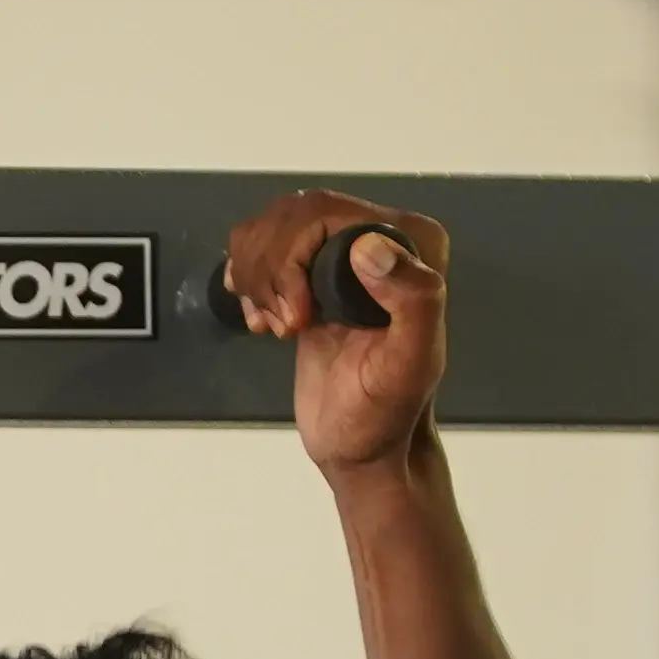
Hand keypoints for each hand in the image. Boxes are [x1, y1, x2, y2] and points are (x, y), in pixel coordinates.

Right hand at [222, 188, 450, 477]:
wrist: (361, 446)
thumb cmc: (385, 414)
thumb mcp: (408, 363)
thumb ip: (411, 298)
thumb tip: (369, 246)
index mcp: (411, 244)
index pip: (326, 211)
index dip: (293, 256)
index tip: (297, 315)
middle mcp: (380, 238)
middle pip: (291, 214)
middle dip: (270, 271)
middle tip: (285, 324)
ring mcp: (341, 256)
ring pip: (270, 228)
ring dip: (256, 279)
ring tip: (277, 326)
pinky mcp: (311, 278)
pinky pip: (261, 249)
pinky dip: (247, 282)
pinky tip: (264, 320)